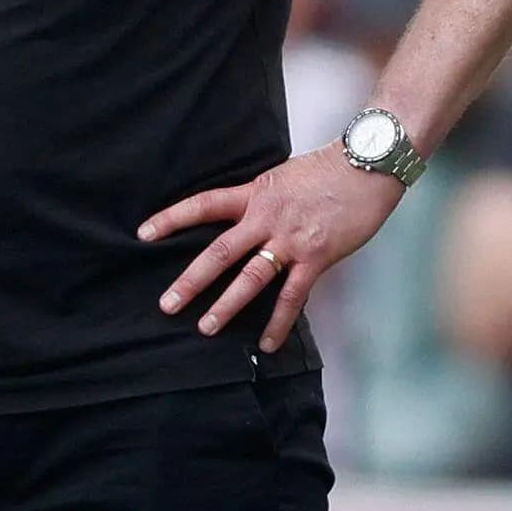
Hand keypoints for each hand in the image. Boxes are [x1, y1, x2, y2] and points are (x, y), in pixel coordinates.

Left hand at [141, 146, 403, 351]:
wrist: (368, 166)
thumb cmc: (327, 170)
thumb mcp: (282, 176)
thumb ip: (259, 199)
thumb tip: (241, 218)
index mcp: (255, 194)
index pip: (204, 205)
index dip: (172, 218)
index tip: (143, 233)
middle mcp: (266, 218)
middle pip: (220, 251)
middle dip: (191, 280)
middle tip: (167, 304)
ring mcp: (291, 240)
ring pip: (251, 278)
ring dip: (227, 306)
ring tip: (205, 328)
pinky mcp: (316, 258)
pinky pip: (292, 297)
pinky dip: (278, 323)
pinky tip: (266, 344)